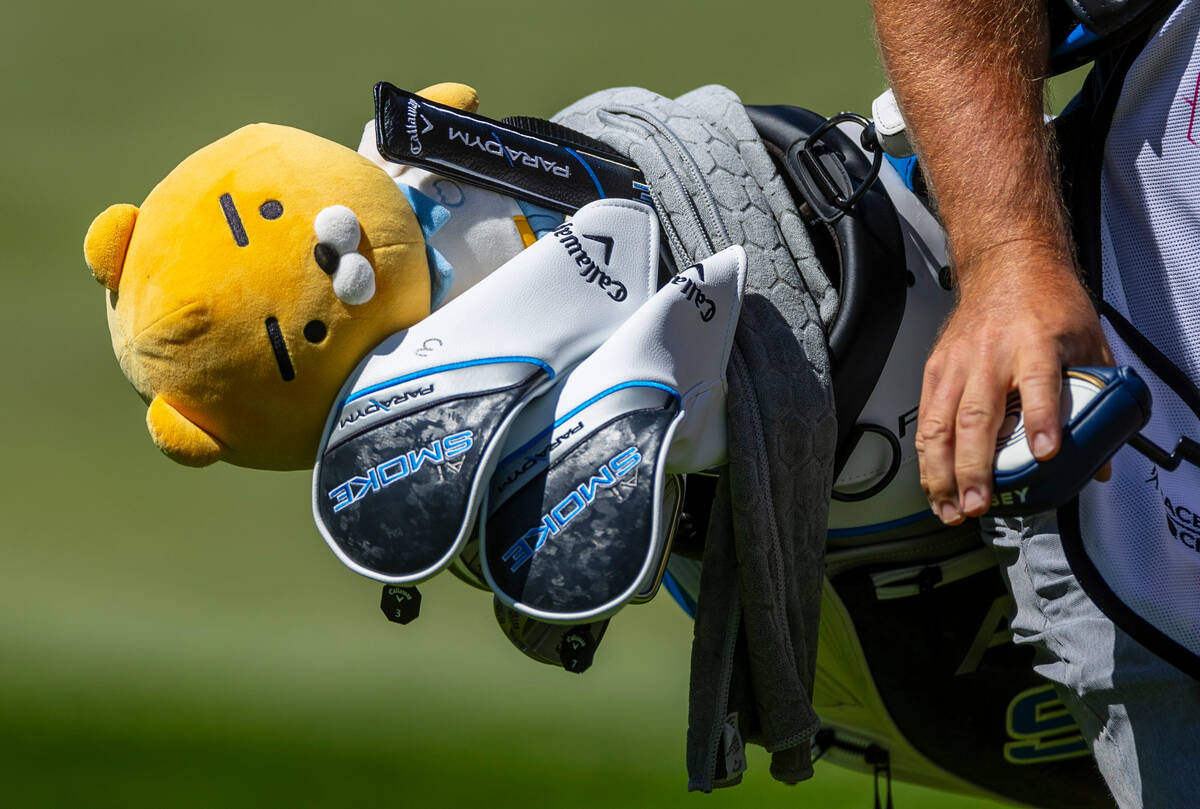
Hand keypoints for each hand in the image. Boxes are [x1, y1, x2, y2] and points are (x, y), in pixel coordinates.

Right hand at [917, 245, 1112, 523]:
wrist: (1007, 264)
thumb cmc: (1047, 302)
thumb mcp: (1088, 342)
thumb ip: (1100, 397)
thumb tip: (1100, 458)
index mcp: (1036, 343)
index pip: (1040, 383)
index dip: (1043, 419)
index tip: (1047, 452)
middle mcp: (991, 355)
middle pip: (978, 416)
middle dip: (974, 467)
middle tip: (978, 503)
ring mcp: (958, 363)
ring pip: (940, 424)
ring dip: (942, 472)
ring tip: (950, 507)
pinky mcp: (936, 370)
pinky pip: (926, 420)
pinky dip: (928, 457)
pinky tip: (934, 485)